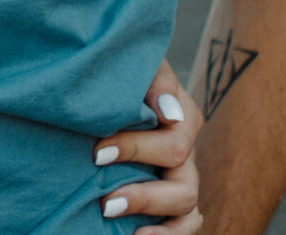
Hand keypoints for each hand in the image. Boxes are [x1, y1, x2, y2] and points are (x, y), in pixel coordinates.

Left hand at [91, 58, 201, 234]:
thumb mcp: (132, 68)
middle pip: (179, 173)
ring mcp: (182, 176)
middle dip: (142, 187)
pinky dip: (168, 234)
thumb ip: (152, 77)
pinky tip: (138, 234)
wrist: (102, 97)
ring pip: (187, 202)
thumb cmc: (114, 77)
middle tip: (102, 196)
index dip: (135, 147)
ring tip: (111, 211)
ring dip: (149, 208)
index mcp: (180, 112)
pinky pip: (188, 225)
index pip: (174, 136)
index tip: (97, 153)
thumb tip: (167, 111)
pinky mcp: (173, 202)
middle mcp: (184, 147)